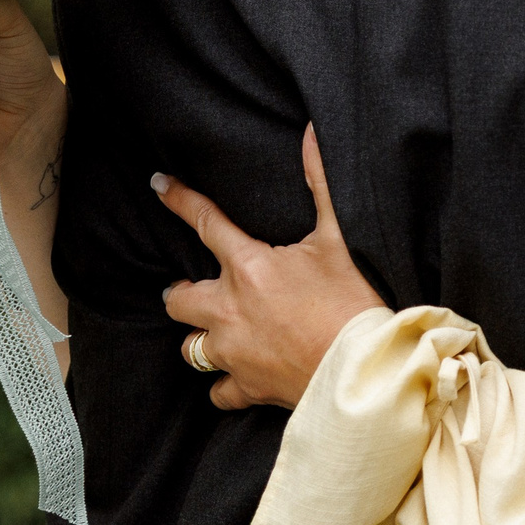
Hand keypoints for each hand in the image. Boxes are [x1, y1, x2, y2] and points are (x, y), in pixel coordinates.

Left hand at [154, 126, 384, 411]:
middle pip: (177, 299)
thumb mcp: (337, 239)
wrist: (365, 369)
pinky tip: (235, 375)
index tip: (159, 185)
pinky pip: (217, 390)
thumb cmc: (353, 302)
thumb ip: (320, 184)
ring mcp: (233, 352)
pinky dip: (224, 383)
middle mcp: (229, 309)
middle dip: (180, 292)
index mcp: (249, 267)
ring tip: (212, 332)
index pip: (204, 222)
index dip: (178, 199)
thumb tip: (311, 134)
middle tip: (192, 289)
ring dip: (199, 337)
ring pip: (190, 346)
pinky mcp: (246, 386)